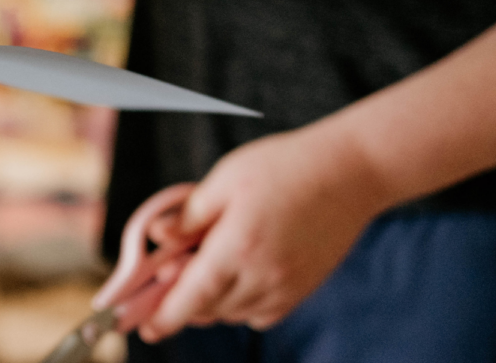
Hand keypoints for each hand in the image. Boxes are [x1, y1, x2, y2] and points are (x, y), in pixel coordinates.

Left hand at [135, 131, 395, 341]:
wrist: (351, 172)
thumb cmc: (285, 166)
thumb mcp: (225, 179)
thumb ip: (189, 216)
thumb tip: (157, 239)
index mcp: (237, 247)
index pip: (190, 298)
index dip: (164, 318)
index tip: (145, 329)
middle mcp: (263, 276)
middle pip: (208, 309)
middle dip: (183, 299)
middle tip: (172, 269)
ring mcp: (287, 287)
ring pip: (233, 313)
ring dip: (212, 300)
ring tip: (211, 261)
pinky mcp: (303, 288)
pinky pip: (261, 313)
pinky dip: (242, 304)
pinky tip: (240, 274)